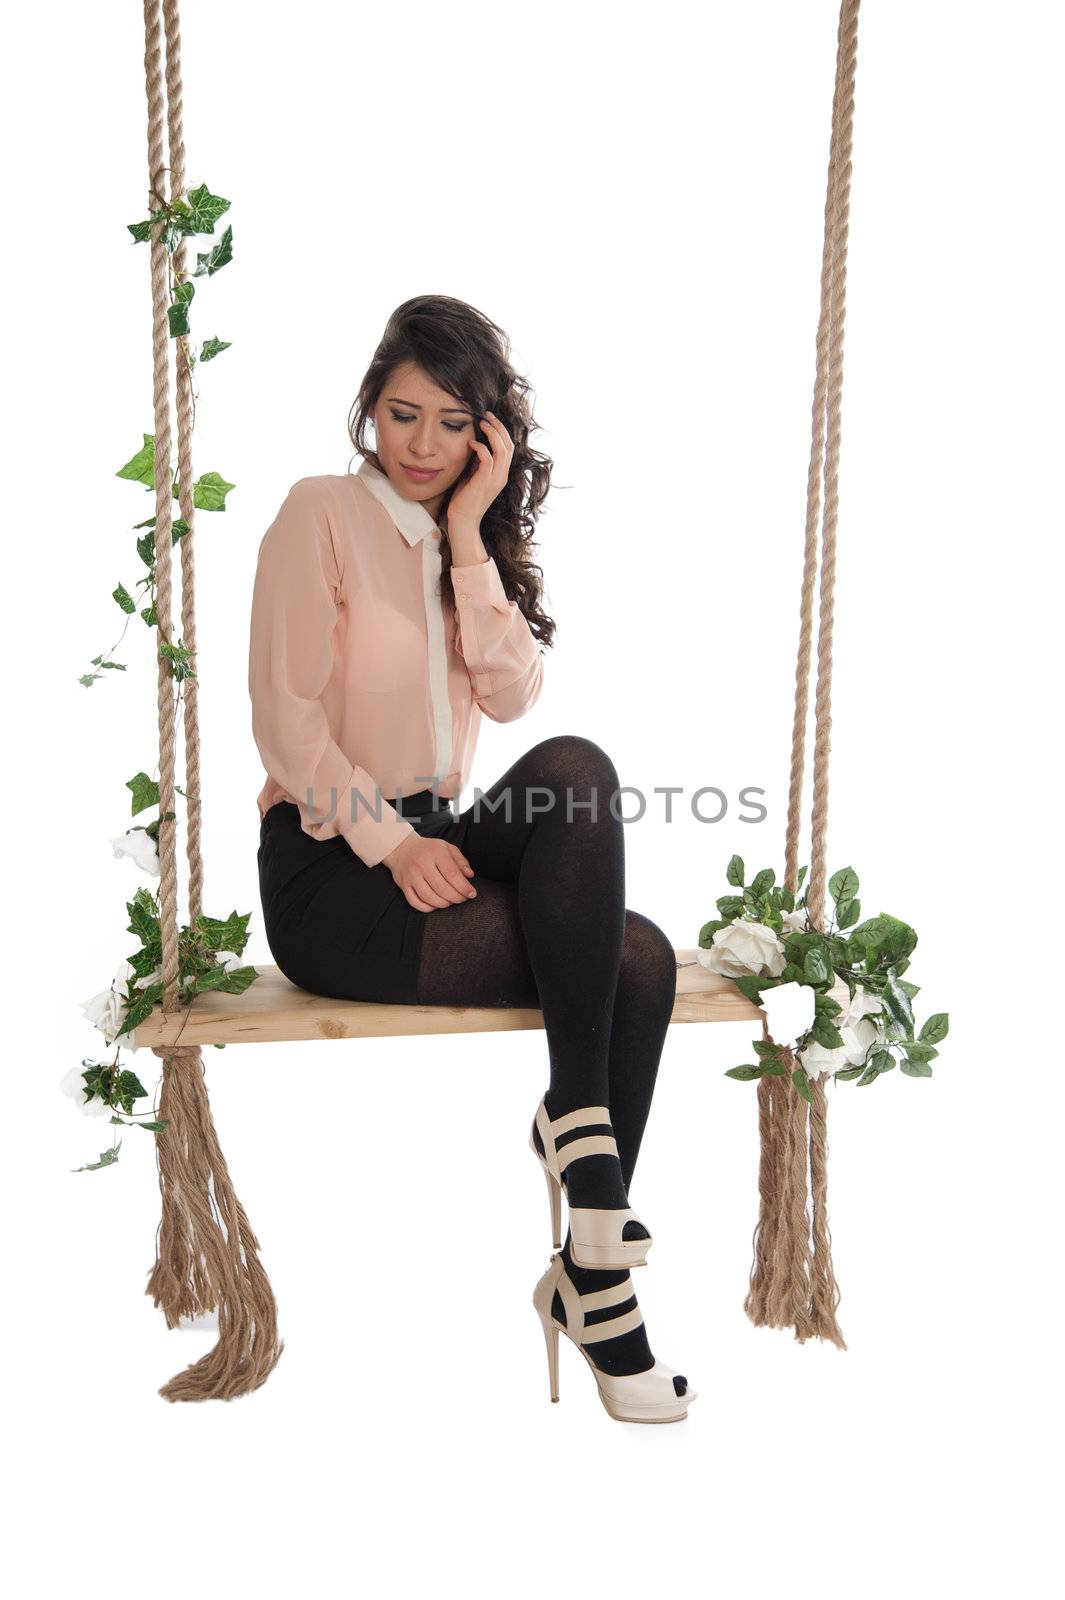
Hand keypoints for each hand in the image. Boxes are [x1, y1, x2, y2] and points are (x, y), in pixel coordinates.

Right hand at [382, 832, 477, 912]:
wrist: (402, 848)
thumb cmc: (429, 850)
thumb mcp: (447, 848)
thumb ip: (460, 861)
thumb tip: (469, 875)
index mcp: (436, 852)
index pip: (452, 874)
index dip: (464, 887)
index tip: (472, 894)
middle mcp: (422, 864)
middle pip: (442, 888)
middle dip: (456, 898)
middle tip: (462, 899)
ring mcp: (411, 875)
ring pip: (429, 897)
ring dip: (443, 904)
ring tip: (450, 902)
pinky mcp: (403, 885)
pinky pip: (415, 902)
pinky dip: (427, 908)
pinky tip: (436, 905)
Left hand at [446, 410, 514, 530]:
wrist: (463, 521)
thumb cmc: (465, 500)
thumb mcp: (474, 477)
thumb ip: (478, 464)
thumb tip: (476, 446)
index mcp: (501, 475)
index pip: (509, 448)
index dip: (501, 432)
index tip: (489, 420)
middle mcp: (502, 476)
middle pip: (509, 445)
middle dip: (499, 427)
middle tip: (487, 415)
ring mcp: (495, 479)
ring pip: (502, 449)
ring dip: (492, 433)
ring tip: (481, 423)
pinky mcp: (484, 481)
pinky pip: (488, 458)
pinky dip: (480, 447)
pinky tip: (471, 443)